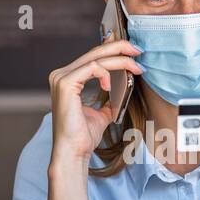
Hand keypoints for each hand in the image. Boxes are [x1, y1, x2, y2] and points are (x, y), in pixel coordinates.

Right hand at [47, 41, 144, 168]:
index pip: (92, 56)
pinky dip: (107, 73)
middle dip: (120, 48)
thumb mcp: (101, 114)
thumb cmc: (83, 136)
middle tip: (138, 51)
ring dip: (120, 61)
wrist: (74, 152)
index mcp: (67, 79)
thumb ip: (110, 99)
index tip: (133, 53)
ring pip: (96, 58)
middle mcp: (61, 75)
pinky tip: (111, 86)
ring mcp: (61, 78)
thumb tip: (123, 87)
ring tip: (136, 68)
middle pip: (94, 52)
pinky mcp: (66, 84)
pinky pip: (93, 68)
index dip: (113, 50)